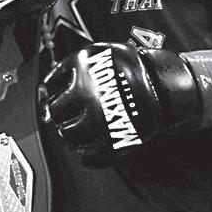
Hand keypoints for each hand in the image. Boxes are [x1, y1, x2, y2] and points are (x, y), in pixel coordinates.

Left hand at [40, 42, 211, 166]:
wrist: (164, 84)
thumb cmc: (129, 66)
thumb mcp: (96, 53)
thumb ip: (69, 67)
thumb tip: (46, 86)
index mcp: (82, 72)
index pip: (51, 90)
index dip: (51, 94)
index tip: (53, 97)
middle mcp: (88, 96)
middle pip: (57, 115)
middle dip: (59, 115)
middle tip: (65, 114)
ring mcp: (101, 122)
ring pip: (70, 137)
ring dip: (69, 134)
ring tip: (77, 129)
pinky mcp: (115, 143)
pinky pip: (90, 158)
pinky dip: (85, 155)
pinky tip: (88, 147)